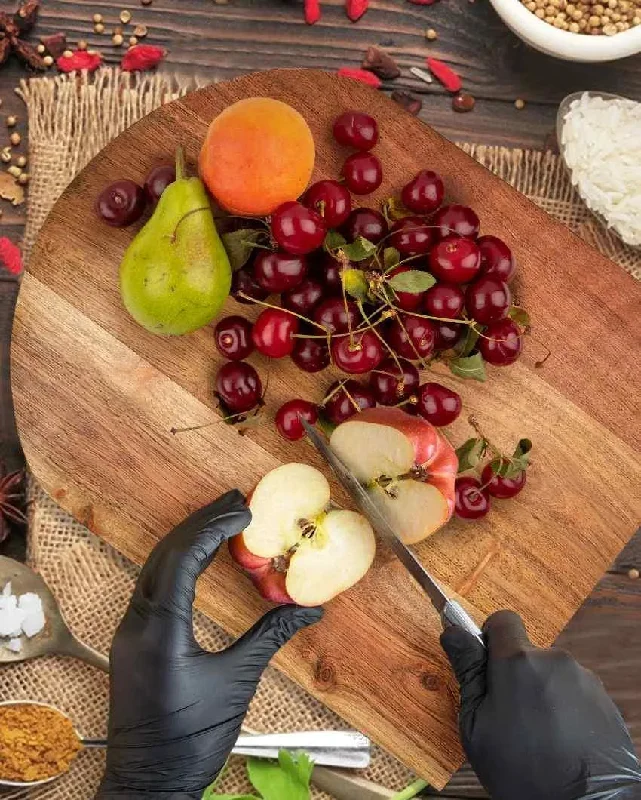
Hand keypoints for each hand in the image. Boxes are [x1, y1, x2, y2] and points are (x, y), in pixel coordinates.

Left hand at [97, 490, 321, 798]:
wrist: (147, 782)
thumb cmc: (192, 738)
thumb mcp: (236, 683)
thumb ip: (269, 637)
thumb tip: (311, 609)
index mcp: (160, 630)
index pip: (183, 560)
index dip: (214, 529)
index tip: (245, 511)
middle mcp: (137, 621)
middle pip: (166, 554)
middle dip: (201, 521)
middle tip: (236, 499)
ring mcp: (129, 629)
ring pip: (155, 566)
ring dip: (188, 537)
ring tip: (222, 517)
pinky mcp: (132, 639)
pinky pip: (153, 585)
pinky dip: (179, 561)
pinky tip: (200, 555)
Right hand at [441, 610, 640, 799]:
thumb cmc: (525, 771)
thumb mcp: (477, 726)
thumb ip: (467, 673)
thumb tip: (453, 632)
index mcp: (518, 662)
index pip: (503, 620)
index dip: (490, 637)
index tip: (485, 665)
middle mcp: (554, 661)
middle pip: (526, 653)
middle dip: (514, 676)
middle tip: (508, 717)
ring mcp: (583, 679)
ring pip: (549, 675)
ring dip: (540, 694)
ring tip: (536, 735)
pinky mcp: (604, 699)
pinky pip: (573, 692)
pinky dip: (564, 709)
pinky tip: (559, 740)